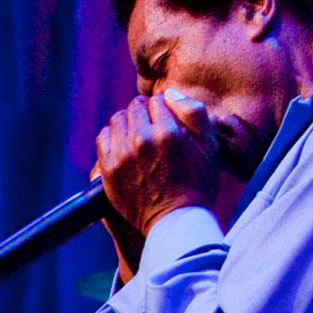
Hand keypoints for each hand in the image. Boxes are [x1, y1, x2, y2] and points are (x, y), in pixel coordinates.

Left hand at [94, 89, 218, 241]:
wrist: (176, 220)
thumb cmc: (198, 183)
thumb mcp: (209, 145)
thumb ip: (193, 112)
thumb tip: (168, 92)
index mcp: (168, 132)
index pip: (157, 100)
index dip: (164, 110)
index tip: (169, 124)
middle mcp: (142, 140)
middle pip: (135, 106)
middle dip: (145, 114)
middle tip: (154, 130)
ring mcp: (122, 155)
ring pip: (118, 119)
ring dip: (128, 124)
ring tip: (139, 137)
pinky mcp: (108, 170)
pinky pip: (103, 138)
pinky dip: (112, 137)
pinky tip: (124, 146)